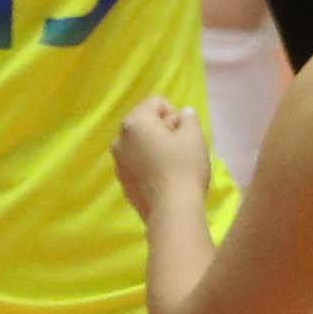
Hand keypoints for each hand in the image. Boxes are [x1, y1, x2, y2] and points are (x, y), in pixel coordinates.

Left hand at [112, 98, 211, 218]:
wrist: (172, 210)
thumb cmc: (184, 167)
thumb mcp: (194, 136)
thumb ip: (188, 118)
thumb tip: (182, 115)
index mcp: (135, 122)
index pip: (156, 103)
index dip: (175, 114)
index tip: (184, 133)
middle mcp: (120, 138)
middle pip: (145, 123)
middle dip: (163, 130)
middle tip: (181, 147)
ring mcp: (118, 162)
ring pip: (139, 144)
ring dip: (154, 147)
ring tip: (172, 164)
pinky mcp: (122, 182)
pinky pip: (136, 163)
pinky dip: (148, 165)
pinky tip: (163, 178)